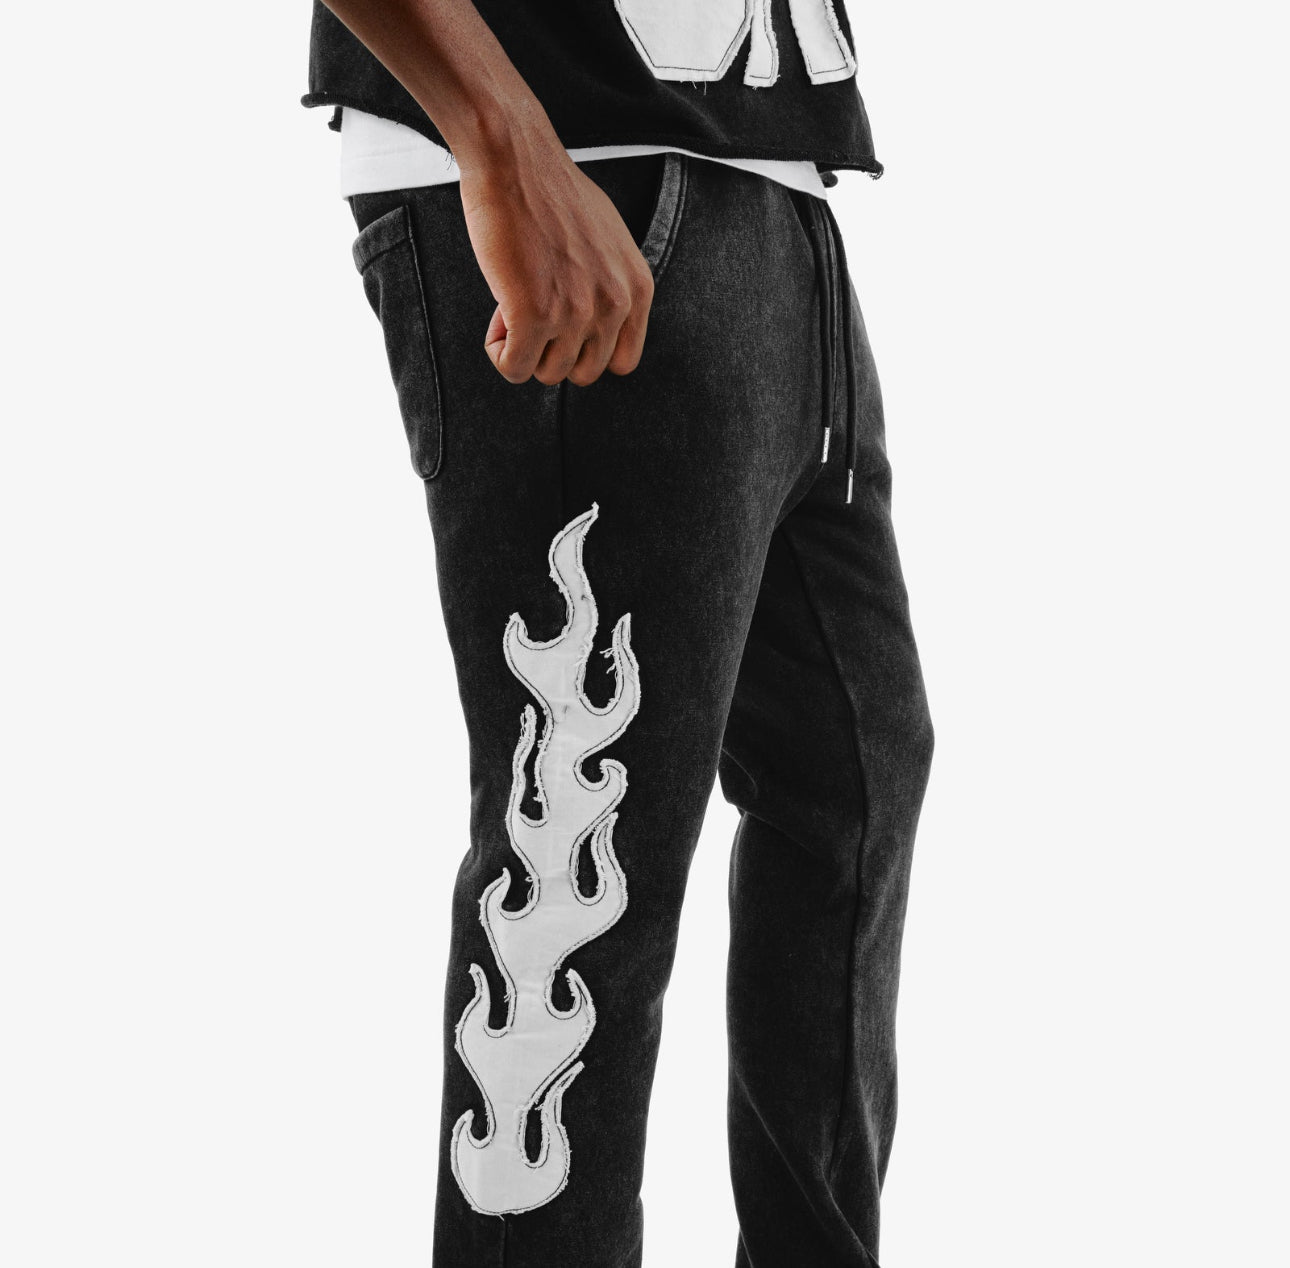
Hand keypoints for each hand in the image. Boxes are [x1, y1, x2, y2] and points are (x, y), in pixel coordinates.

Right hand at [458, 143, 655, 386]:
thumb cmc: (552, 192)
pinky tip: (496, 318)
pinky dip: (498, 351)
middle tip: (532, 310)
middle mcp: (614, 305)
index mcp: (638, 289)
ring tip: (513, 305)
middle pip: (582, 374)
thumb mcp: (608, 241)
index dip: (587, 350)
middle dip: (552, 350)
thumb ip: (612, 285)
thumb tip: (593, 322)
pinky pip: (514, 368)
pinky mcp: (534, 315)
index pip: (623, 362)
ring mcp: (576, 313)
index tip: (565, 324)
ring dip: (523, 348)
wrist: (515, 159)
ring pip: (547, 374)